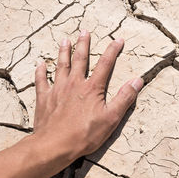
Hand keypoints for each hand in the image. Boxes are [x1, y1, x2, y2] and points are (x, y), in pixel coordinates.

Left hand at [33, 30, 142, 160]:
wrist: (55, 146)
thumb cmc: (84, 134)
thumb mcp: (111, 118)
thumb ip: (125, 98)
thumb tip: (138, 80)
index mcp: (92, 88)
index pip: (106, 64)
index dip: (113, 50)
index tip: (118, 40)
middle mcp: (74, 84)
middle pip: (80, 59)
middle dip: (84, 44)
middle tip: (85, 31)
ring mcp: (57, 90)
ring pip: (61, 66)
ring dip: (64, 52)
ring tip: (65, 40)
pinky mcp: (44, 99)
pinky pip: (41, 81)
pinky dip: (40, 72)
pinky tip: (40, 64)